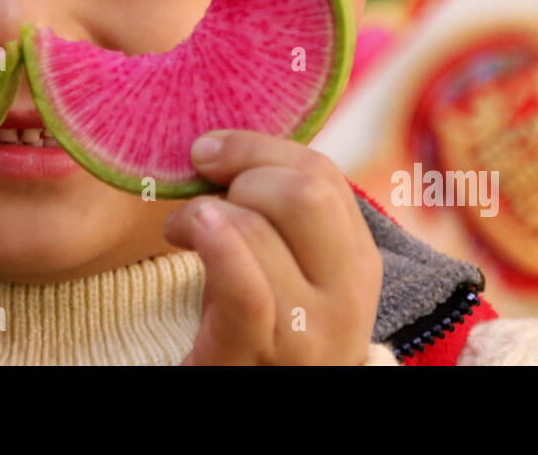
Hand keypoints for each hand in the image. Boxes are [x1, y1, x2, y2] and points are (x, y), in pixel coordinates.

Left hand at [162, 131, 381, 364]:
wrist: (252, 394)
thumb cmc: (257, 323)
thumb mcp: (288, 264)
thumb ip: (278, 209)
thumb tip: (217, 143)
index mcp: (357, 259)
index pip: (321, 173)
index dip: (257, 148)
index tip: (210, 153)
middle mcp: (347, 294)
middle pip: (304, 191)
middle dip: (241, 174)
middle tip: (203, 195)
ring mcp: (310, 331)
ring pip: (258, 229)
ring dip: (202, 214)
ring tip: (180, 231)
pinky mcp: (263, 356)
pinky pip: (243, 288)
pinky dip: (213, 247)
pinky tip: (185, 232)